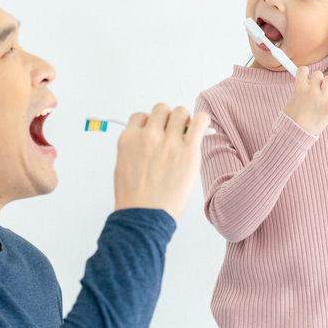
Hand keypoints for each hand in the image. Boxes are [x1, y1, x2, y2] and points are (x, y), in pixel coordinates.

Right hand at [113, 104, 210, 220]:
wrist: (144, 217)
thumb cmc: (135, 199)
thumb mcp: (124, 167)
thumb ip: (136, 148)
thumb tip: (151, 137)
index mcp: (129, 139)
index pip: (140, 117)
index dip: (150, 124)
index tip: (156, 134)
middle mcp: (148, 136)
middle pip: (162, 109)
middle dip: (167, 119)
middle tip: (173, 134)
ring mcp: (168, 143)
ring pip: (180, 112)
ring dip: (184, 120)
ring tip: (187, 134)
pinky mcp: (188, 152)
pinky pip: (199, 122)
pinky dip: (203, 120)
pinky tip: (203, 126)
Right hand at [282, 67, 327, 135]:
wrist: (295, 135)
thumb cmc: (290, 121)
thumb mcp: (290, 102)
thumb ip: (298, 91)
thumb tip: (301, 84)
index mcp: (299, 88)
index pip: (303, 69)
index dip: (305, 73)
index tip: (305, 79)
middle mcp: (311, 91)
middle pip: (318, 74)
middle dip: (317, 80)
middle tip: (315, 91)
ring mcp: (322, 99)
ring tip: (325, 93)